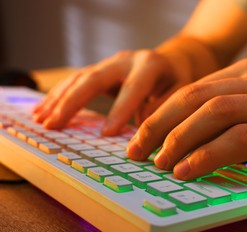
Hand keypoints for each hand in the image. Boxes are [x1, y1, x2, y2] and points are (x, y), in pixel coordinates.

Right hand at [33, 49, 190, 134]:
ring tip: (41, 119)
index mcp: (150, 65)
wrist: (172, 59)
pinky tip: (45, 109)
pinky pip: (76, 81)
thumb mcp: (181, 91)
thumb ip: (165, 107)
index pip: (133, 88)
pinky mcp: (101, 69)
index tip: (106, 134)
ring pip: (79, 78)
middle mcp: (126, 60)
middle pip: (94, 78)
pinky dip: (59, 95)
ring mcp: (110, 63)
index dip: (120, 111)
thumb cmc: (177, 80)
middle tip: (54, 124)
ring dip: (59, 99)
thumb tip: (142, 128)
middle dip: (73, 102)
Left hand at [127, 58, 246, 190]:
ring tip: (160, 163)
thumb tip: (176, 140)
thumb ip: (222, 119)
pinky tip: (188, 169)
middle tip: (138, 151)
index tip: (140, 139)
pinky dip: (208, 154)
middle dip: (160, 124)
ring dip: (180, 139)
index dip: (160, 114)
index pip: (192, 90)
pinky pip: (239, 138)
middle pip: (196, 97)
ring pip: (215, 112)